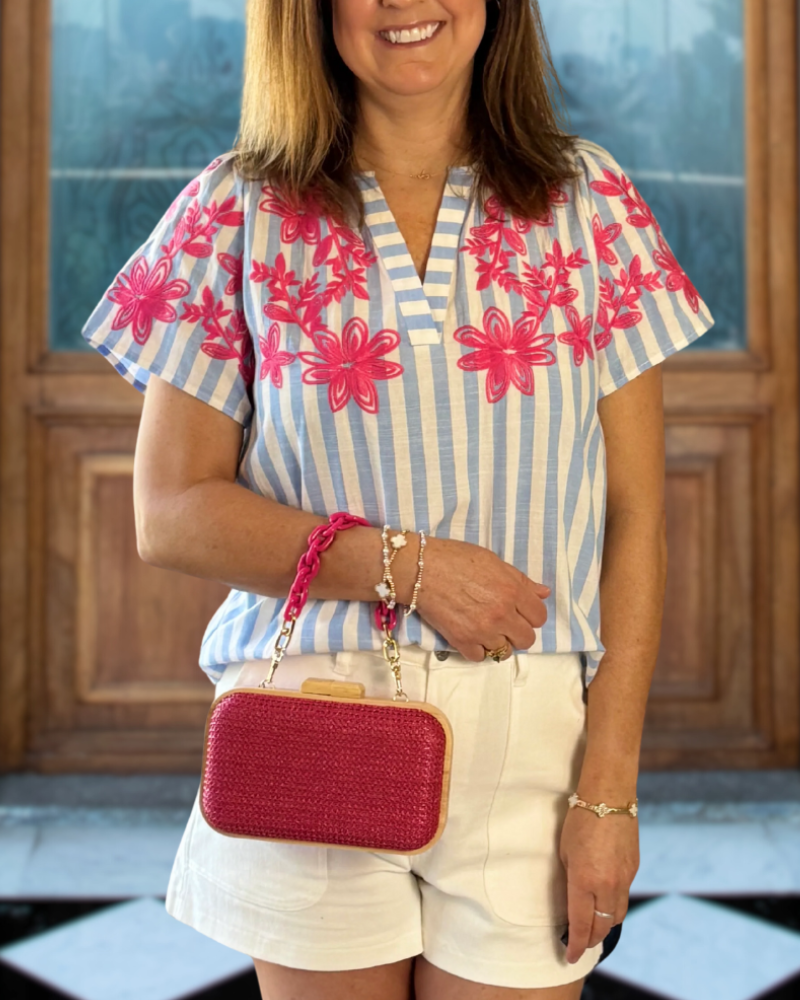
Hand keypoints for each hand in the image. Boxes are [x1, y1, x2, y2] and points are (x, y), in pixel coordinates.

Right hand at [413, 536, 549, 661]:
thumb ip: (520, 580)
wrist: (420, 569)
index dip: (531, 616)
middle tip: (503, 623)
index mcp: (512, 591)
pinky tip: (470, 635)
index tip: (520, 613)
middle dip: (517, 632)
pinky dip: (476, 649)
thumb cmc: (455, 558)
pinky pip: (479, 657)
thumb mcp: (493, 561)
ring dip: (497, 643)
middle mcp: (502, 613)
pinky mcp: (462, 641)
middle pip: (526, 639)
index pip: (539, 617)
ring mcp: (482, 630)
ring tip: (485, 630)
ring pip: (504, 652)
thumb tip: (543, 593)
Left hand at [558, 805, 639, 964]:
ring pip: (617, 915)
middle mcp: (608, 885)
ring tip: (593, 930)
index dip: (575, 944)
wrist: (609, 796)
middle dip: (590, 940)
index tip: (569, 957)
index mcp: (585, 880)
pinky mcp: (633, 869)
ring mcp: (625, 878)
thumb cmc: (579, 819)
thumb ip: (570, 880)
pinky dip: (614, 907)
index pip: (581, 924)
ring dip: (605, 926)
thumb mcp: (564, 852)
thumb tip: (571, 902)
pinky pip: (624, 897)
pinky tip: (605, 905)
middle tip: (580, 946)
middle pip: (602, 926)